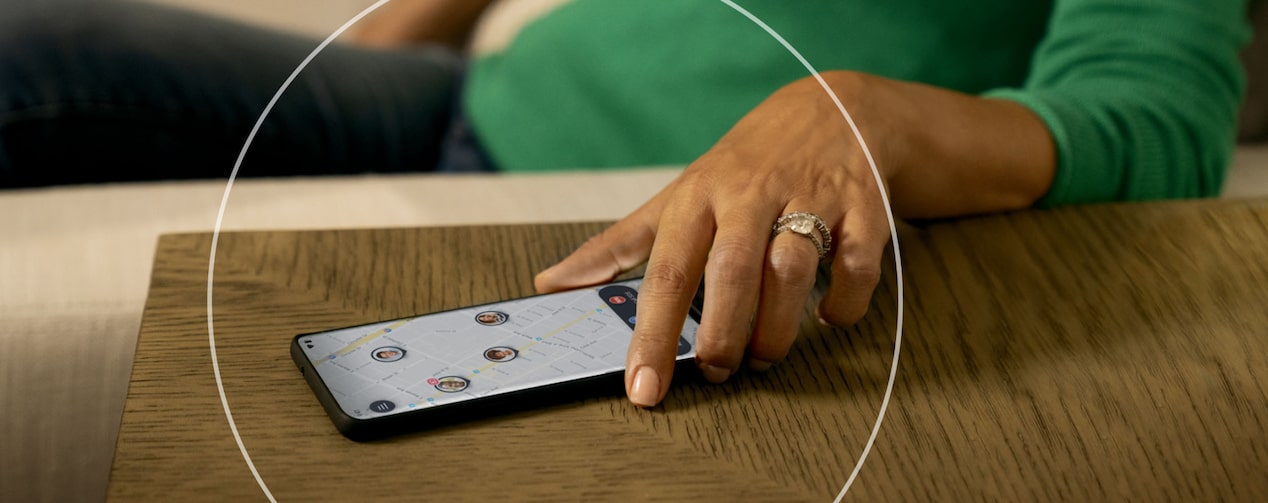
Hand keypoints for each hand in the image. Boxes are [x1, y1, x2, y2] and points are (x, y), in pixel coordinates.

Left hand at [535, 71, 1053, 406]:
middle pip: (732, 272)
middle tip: (717, 372)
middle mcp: (750, 195)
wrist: (828, 110)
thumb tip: (549, 284)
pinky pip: (857, 262)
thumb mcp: (677, 198)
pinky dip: (846, 300)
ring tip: (763, 355)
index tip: (642, 389)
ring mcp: (809, 196)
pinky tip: (831, 316)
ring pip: (792, 269)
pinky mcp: (863, 205)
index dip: (653, 335)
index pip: (666, 272)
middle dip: (723, 334)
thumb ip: (618, 246)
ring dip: (778, 326)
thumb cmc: (740, 169)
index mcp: (698, 198)